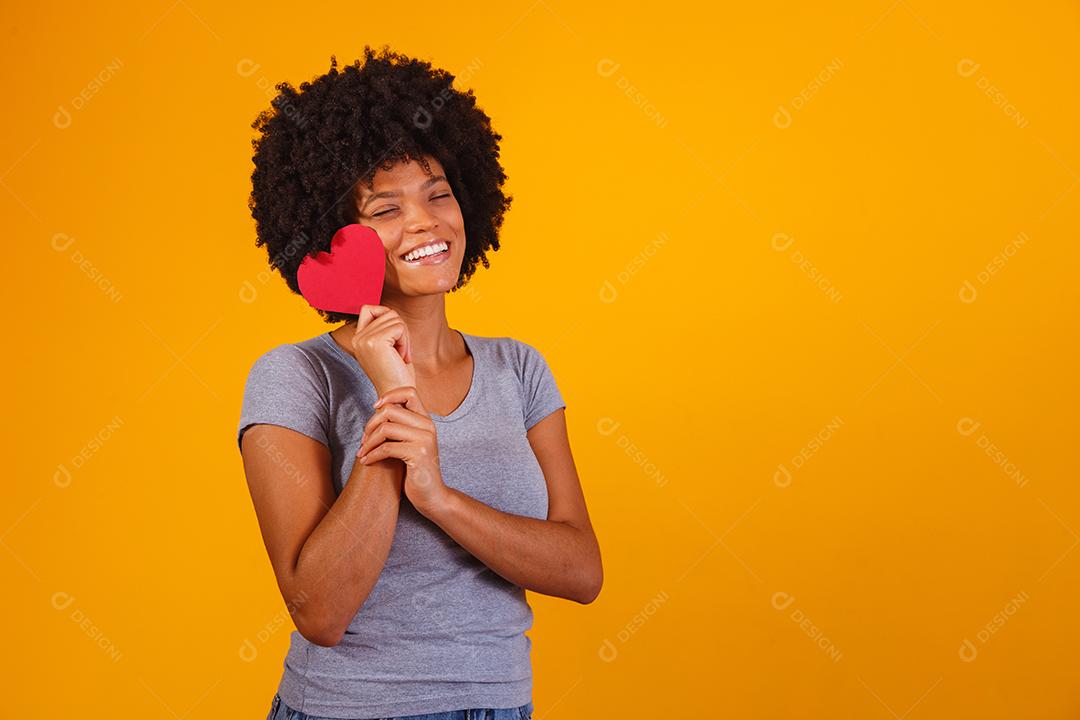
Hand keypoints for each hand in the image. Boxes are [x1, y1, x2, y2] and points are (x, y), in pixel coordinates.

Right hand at [347, 305, 415, 394]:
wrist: (397, 395)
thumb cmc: (397, 374)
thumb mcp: (386, 347)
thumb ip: (382, 329)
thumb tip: (389, 312)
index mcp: (357, 338)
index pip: (369, 308)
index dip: (387, 316)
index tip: (394, 338)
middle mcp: (357, 338)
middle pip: (387, 312)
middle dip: (401, 330)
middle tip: (401, 351)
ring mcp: (365, 339)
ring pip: (395, 318)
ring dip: (405, 337)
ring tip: (401, 355)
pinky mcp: (376, 342)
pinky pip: (399, 327)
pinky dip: (406, 341)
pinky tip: (402, 357)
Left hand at [355, 386, 448, 515]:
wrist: (431, 495)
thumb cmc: (415, 469)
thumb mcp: (411, 442)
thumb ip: (401, 426)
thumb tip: (377, 409)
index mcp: (426, 420)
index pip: (409, 392)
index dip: (389, 396)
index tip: (375, 408)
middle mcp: (428, 426)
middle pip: (390, 410)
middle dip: (370, 424)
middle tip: (364, 440)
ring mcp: (424, 439)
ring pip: (386, 428)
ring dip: (369, 442)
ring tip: (362, 452)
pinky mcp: (418, 454)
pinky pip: (386, 448)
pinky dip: (372, 455)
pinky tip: (367, 462)